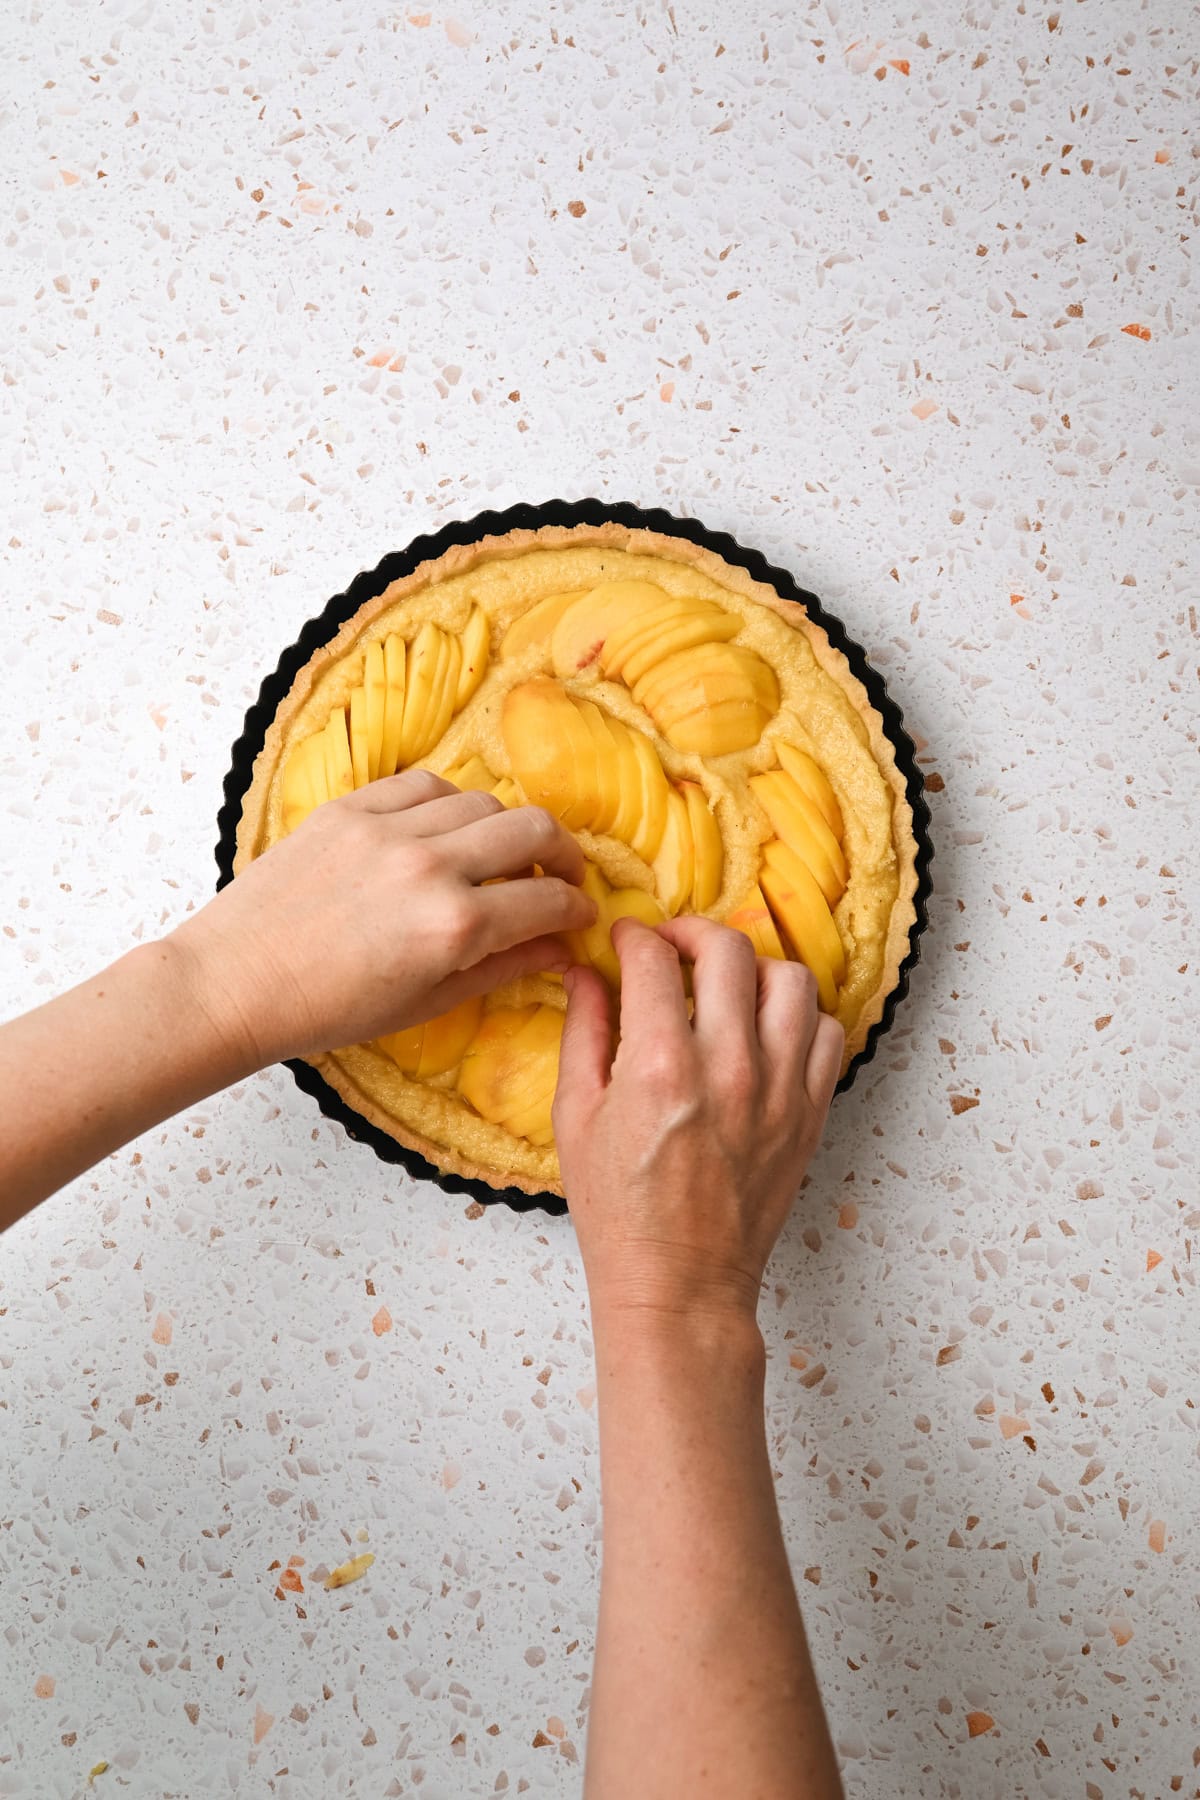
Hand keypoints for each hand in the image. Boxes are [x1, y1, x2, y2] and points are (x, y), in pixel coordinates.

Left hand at [171, 771, 596, 1066]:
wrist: (236, 983)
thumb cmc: (328, 1009)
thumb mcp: (427, 1003)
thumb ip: (501, 968)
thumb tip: (559, 948)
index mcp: (454, 927)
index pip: (548, 900)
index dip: (578, 907)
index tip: (582, 912)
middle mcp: (430, 867)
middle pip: (533, 829)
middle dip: (562, 853)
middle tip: (560, 874)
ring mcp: (388, 830)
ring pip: (483, 800)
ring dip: (505, 827)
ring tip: (497, 855)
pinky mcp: (351, 808)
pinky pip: (424, 784)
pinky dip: (450, 802)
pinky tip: (446, 828)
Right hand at [553, 916, 842, 1322]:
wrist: (680, 1284)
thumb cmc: (619, 1212)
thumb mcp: (575, 1118)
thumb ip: (582, 1033)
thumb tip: (586, 973)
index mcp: (659, 1066)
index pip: (654, 960)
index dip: (635, 936)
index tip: (627, 938)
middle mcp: (728, 1068)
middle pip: (728, 952)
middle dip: (694, 932)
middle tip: (674, 945)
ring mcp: (779, 1090)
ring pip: (790, 981)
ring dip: (753, 968)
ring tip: (726, 982)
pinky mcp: (810, 1114)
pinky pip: (827, 1033)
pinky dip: (799, 1016)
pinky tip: (767, 1027)